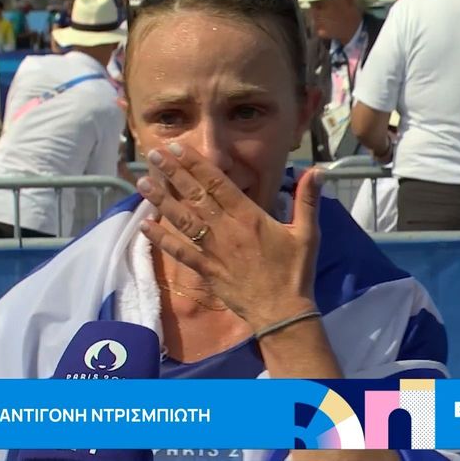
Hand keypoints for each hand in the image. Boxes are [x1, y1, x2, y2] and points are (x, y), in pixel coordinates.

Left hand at [136, 143, 323, 329]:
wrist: (282, 312)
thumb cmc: (295, 271)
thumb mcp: (308, 233)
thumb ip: (308, 200)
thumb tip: (316, 170)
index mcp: (249, 216)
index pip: (218, 183)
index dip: (196, 164)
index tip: (179, 148)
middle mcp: (227, 229)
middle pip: (195, 196)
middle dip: (173, 173)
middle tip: (154, 154)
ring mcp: (213, 250)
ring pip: (182, 220)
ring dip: (162, 200)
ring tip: (143, 183)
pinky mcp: (206, 270)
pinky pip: (180, 252)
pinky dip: (161, 239)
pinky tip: (144, 227)